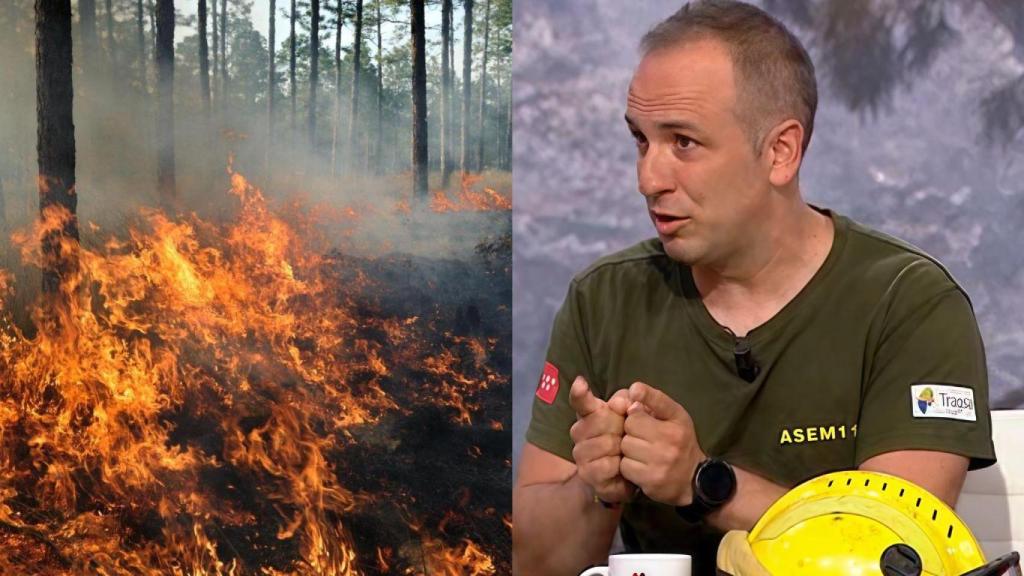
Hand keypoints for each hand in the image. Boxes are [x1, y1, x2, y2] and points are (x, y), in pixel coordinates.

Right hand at [568, 376, 634, 503]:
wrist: (633, 472)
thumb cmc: (632, 437)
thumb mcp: (634, 414)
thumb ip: (628, 401)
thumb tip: (620, 403)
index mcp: (590, 413)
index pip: (581, 401)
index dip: (580, 393)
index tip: (581, 383)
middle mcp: (579, 431)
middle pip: (599, 420)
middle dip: (619, 426)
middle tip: (626, 435)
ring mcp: (581, 453)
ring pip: (604, 443)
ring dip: (620, 448)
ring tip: (625, 452)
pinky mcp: (587, 473)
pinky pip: (605, 465)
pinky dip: (618, 466)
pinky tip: (621, 467)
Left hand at [621, 381, 705, 505]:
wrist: (693, 479)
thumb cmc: (678, 442)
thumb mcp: (673, 417)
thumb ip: (653, 402)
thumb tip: (631, 395)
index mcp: (677, 418)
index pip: (655, 402)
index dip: (642, 399)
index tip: (635, 393)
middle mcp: (671, 438)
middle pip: (630, 425)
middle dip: (631, 431)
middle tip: (643, 438)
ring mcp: (662, 460)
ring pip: (625, 446)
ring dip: (628, 450)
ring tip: (642, 453)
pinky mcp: (652, 479)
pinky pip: (625, 466)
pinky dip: (629, 467)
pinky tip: (641, 467)